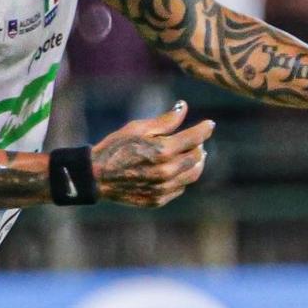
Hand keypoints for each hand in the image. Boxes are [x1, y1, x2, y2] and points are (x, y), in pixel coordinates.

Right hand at [90, 101, 214, 207]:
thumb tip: (183, 107)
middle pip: (197, 158)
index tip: (210, 124)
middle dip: (200, 146)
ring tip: (193, 155)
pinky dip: (182, 177)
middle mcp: (167, 171)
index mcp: (163, 151)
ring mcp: (164, 188)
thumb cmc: (116, 147)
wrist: (97, 176)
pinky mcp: (158, 200)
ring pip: (192, 175)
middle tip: (198, 140)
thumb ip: (165, 120)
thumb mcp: (139, 128)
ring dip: (195, 163)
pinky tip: (176, 170)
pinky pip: (179, 188)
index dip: (205, 129)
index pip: (195, 138)